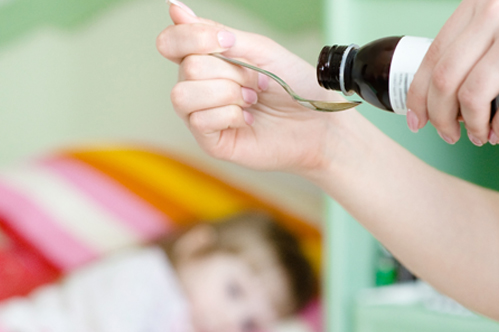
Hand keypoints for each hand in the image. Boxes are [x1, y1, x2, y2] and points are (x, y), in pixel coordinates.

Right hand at [156, 2, 348, 174]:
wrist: (318, 122)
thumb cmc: (293, 87)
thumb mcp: (259, 50)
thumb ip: (216, 33)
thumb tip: (175, 9)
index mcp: (206, 60)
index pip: (171, 42)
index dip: (194, 37)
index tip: (229, 42)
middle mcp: (198, 87)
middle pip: (187, 67)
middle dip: (232, 72)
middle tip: (257, 82)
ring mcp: (201, 115)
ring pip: (184, 94)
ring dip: (228, 93)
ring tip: (252, 100)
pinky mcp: (211, 141)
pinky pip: (201, 120)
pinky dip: (232, 115)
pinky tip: (249, 119)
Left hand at [406, 0, 498, 145]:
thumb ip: (480, 37)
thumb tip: (444, 89)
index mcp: (481, 1)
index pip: (434, 54)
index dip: (419, 93)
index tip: (416, 116)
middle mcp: (496, 13)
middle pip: (444, 80)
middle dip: (438, 116)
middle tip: (445, 133)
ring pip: (469, 98)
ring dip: (470, 126)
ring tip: (477, 135)